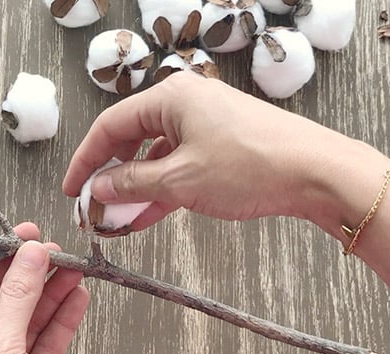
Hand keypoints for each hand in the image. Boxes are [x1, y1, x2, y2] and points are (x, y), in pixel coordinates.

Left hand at [0, 223, 89, 353]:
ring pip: (31, 318)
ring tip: (73, 268)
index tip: (24, 237)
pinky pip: (48, 341)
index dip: (0, 258)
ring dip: (52, 293)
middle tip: (56, 251)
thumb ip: (18, 298)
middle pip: (6, 300)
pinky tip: (76, 298)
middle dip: (32, 274)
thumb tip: (29, 258)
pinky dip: (63, 319)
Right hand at [63, 71, 354, 228]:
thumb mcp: (180, 180)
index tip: (73, 190)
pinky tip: (147, 216)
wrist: (317, 173)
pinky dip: (161, 189)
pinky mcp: (220, 144)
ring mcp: (204, 124)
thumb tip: (100, 188)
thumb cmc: (251, 165)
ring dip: (135, 188)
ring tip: (118, 219)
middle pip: (130, 139)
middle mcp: (184, 103)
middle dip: (110, 176)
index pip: (110, 127)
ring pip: (154, 155)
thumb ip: (133, 183)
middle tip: (94, 207)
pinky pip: (178, 164)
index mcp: (170, 98)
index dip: (86, 161)